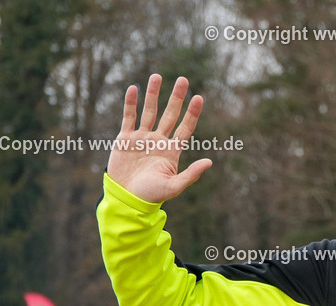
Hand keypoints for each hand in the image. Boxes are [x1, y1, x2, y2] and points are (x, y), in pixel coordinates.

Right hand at [106, 74, 212, 202]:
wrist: (127, 198)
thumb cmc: (152, 195)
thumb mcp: (174, 186)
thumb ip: (191, 174)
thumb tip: (210, 161)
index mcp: (172, 151)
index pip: (185, 127)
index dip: (192, 113)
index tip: (199, 97)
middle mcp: (158, 141)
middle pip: (170, 114)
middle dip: (176, 97)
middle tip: (183, 79)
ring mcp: (142, 138)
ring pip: (149, 111)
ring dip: (153, 94)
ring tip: (157, 76)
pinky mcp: (125, 139)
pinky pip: (129, 117)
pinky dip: (131, 103)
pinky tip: (134, 88)